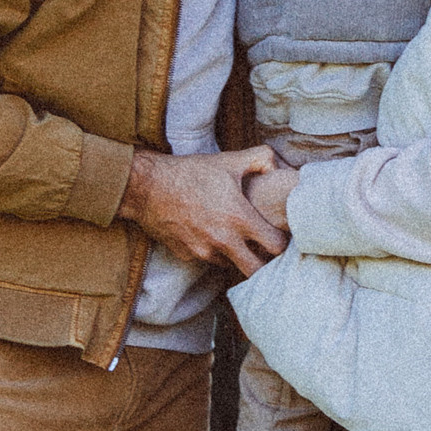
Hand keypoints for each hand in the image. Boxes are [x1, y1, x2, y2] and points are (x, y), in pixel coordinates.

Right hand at [125, 145, 289, 277]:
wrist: (147, 186)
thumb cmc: (190, 172)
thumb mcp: (229, 160)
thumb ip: (262, 159)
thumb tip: (281, 166)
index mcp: (239, 219)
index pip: (276, 246)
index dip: (283, 242)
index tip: (280, 235)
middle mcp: (223, 241)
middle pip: (256, 271)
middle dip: (264, 263)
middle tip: (265, 250)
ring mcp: (204, 251)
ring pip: (231, 265)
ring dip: (236, 256)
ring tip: (235, 237)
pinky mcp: (187, 255)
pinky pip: (208, 259)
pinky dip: (213, 251)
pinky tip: (209, 232)